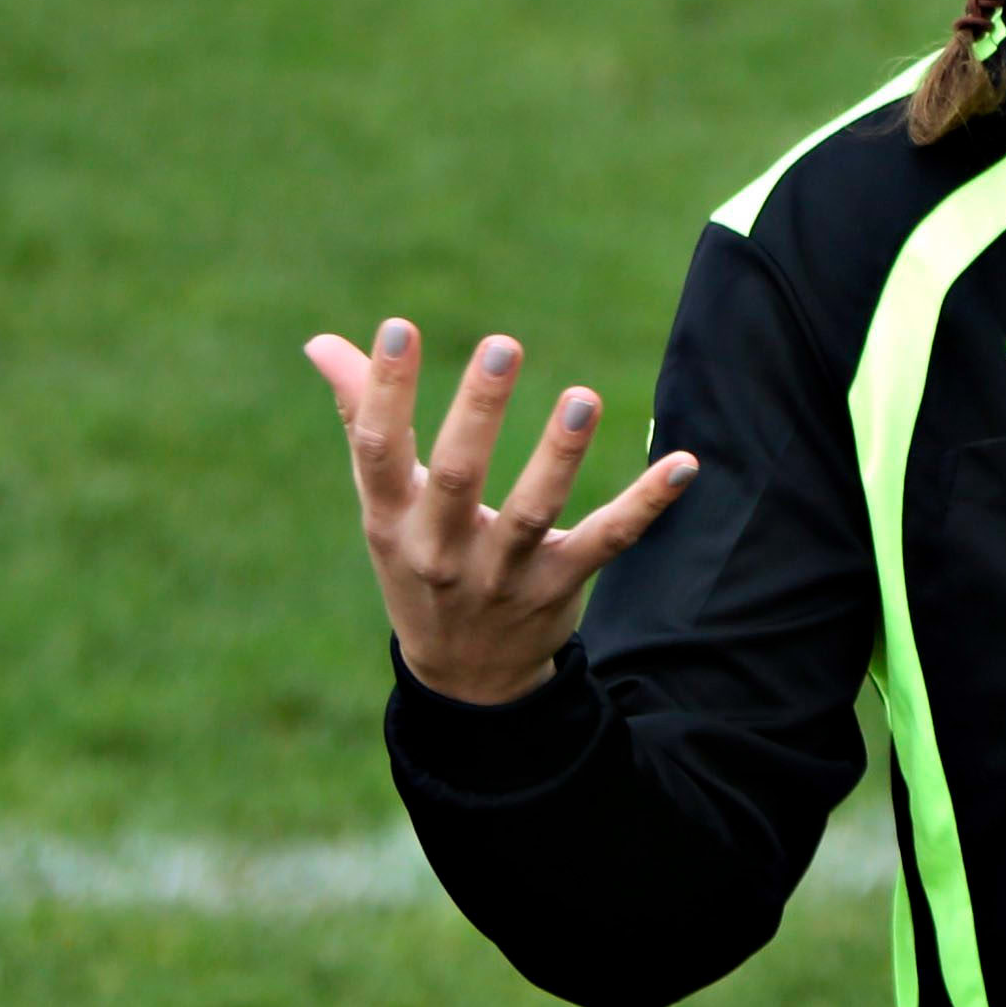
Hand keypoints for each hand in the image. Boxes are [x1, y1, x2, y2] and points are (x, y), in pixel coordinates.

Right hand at [304, 320, 697, 707]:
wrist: (463, 679)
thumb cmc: (418, 559)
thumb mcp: (384, 503)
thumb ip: (360, 419)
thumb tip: (321, 344)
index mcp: (391, 519)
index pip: (379, 450)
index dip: (384, 390)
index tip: (399, 327)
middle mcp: (441, 550)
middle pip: (457, 477)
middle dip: (478, 414)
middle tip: (502, 346)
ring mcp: (503, 574)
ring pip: (534, 513)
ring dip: (560, 455)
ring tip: (583, 397)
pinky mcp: (560, 587)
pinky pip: (608, 541)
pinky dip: (647, 505)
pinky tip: (684, 463)